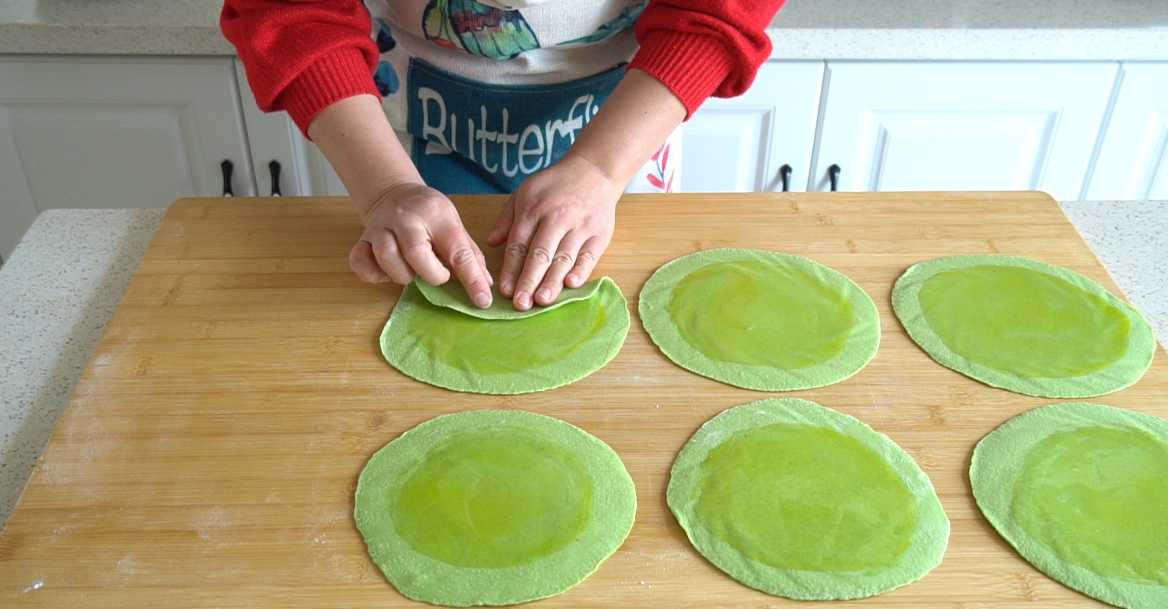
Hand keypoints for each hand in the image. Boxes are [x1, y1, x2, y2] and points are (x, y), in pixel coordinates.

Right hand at [349, 182, 493, 307]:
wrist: (394, 193)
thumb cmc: (430, 215)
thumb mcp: (454, 225)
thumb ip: (469, 254)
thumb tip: (485, 286)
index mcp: (437, 215)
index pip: (457, 250)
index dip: (471, 279)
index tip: (482, 300)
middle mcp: (406, 218)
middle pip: (416, 253)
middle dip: (432, 274)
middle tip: (438, 275)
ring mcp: (380, 227)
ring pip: (387, 259)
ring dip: (403, 275)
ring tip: (412, 271)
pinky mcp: (362, 239)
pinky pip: (361, 262)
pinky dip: (374, 274)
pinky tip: (387, 272)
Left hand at [487, 152, 621, 310]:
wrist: (594, 170)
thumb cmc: (555, 185)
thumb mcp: (524, 192)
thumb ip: (507, 218)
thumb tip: (490, 243)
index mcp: (533, 209)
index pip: (519, 244)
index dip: (511, 269)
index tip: (505, 290)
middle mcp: (556, 218)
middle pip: (540, 254)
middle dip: (529, 280)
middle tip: (520, 304)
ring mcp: (580, 226)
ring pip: (564, 258)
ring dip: (552, 281)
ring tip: (541, 301)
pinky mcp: (599, 234)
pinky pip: (589, 256)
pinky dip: (581, 271)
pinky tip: (570, 284)